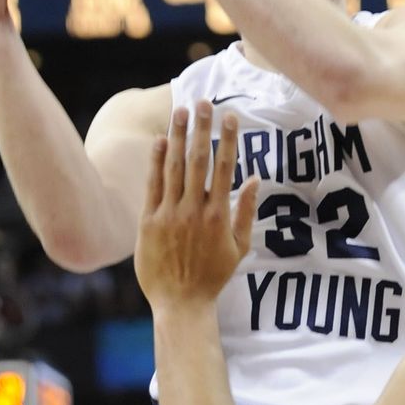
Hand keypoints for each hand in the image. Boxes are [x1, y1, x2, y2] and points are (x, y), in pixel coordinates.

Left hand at [135, 100, 258, 311]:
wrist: (180, 303)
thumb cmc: (212, 278)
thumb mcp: (239, 249)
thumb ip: (246, 212)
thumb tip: (255, 179)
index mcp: (219, 216)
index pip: (225, 167)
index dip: (228, 139)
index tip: (230, 116)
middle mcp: (194, 210)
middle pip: (198, 160)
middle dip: (201, 128)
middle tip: (203, 101)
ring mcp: (170, 215)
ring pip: (174, 167)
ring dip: (177, 136)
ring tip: (180, 111)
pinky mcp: (149, 222)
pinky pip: (152, 185)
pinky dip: (156, 162)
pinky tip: (159, 141)